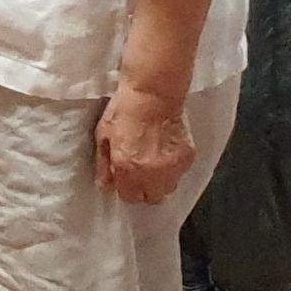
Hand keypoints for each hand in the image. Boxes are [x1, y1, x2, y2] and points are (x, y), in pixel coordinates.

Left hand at [97, 83, 197, 204]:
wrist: (153, 92)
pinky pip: (180, 172)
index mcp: (127, 169)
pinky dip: (174, 166)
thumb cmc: (124, 110)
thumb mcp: (103, 135)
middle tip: (141, 171)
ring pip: (168, 188)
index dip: (127, 188)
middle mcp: (151, 174)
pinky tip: (166, 149)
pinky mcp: (188, 157)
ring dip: (161, 180)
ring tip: (155, 161)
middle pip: (152, 198)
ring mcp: (172, 167)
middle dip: (145, 188)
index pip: (130, 198)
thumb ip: (103, 164)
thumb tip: (105, 186)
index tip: (127, 177)